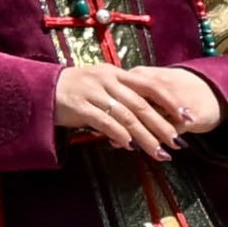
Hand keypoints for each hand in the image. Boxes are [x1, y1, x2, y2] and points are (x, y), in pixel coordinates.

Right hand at [51, 57, 227, 157]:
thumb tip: (144, 122)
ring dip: (146, 137)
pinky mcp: (79, 106)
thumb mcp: (100, 86)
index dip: (171, 102)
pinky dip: (119, 134)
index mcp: (117, 74)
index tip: (188, 118)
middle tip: (178, 143)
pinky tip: (129, 147)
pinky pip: (104, 121)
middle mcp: (108, 80)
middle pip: (142, 105)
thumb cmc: (74, 91)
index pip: (151, 86)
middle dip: (163, 126)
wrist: (39, 88)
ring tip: (159, 153)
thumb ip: (121, 98)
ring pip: (127, 116)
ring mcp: (94, 92)